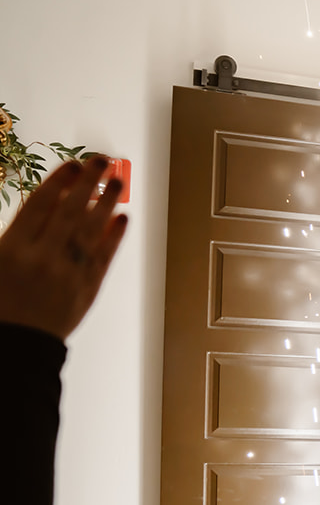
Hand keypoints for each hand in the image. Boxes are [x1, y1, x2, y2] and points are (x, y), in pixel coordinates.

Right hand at [0, 158, 126, 340]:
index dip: (58, 182)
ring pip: (91, 231)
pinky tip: (122, 218)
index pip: (39, 205)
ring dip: (106, 203)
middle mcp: (42, 258)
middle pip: (70, 211)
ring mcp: (67, 274)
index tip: (72, 164)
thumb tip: (45, 203)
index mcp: (12, 249)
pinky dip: (114, 237)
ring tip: (117, 182)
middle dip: (87, 183)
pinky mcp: (87, 289)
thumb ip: (17, 233)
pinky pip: (104, 258)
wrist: (16, 343)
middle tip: (102, 161)